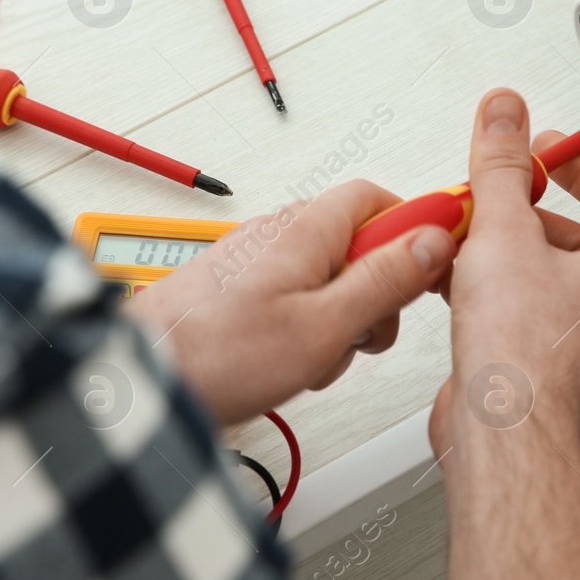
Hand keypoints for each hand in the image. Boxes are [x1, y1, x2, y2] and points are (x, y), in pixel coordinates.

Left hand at [126, 180, 455, 424]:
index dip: (415, 229)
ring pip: (329, 278)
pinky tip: (289, 364)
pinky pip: (296, 299)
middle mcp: (280, 233)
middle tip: (366, 333)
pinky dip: (306, 331)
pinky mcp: (240, 289)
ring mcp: (258, 260)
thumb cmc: (219, 355)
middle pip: (358, 242)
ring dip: (339, 320)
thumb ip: (384, 280)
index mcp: (307, 228)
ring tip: (316, 358)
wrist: (144, 380)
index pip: (381, 199)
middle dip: (375, 291)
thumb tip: (432, 240)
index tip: (436, 265)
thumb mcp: (325, 326)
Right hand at [432, 88, 579, 453]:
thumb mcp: (504, 232)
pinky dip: (495, 294)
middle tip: (499, 194)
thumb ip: (501, 167)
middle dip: (531, 212)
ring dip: (507, 254)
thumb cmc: (525, 356)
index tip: (549, 152)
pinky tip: (454, 284)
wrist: (503, 433)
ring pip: (552, 281)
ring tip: (466, 237)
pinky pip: (529, 317)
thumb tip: (505, 115)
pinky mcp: (552, 375)